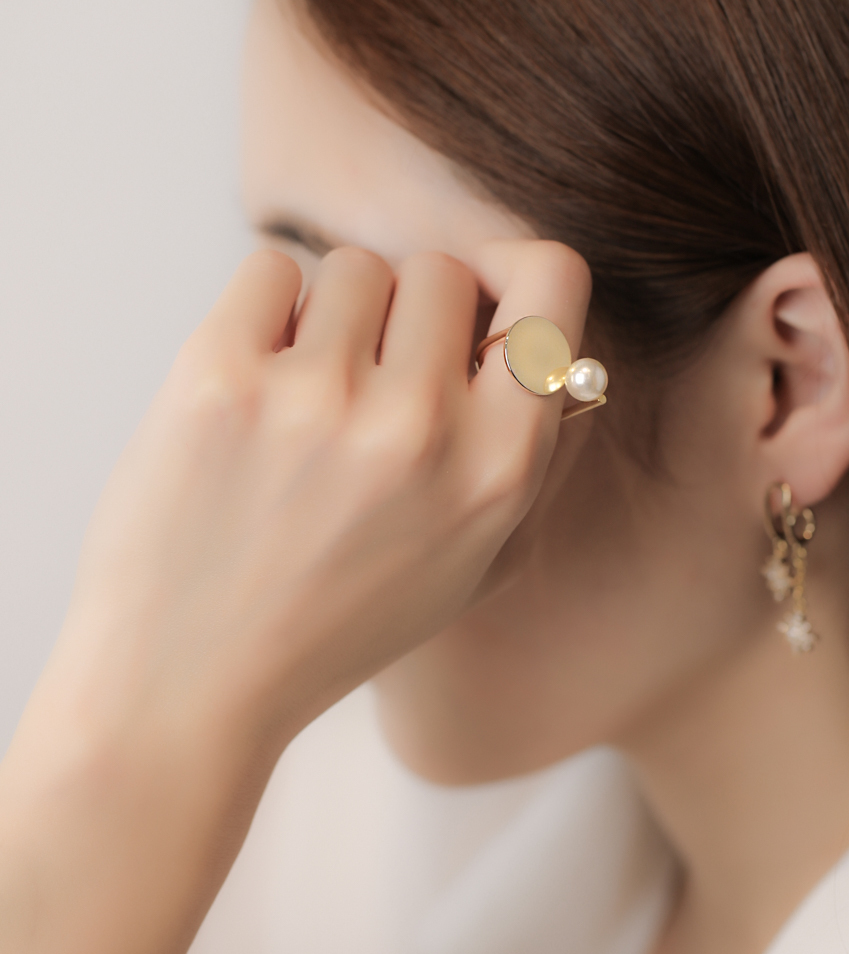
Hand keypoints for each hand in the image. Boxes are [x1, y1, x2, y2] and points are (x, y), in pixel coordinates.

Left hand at [39, 238, 592, 753]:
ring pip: (352, 268)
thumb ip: (527, 456)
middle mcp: (420, 426)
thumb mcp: (471, 562)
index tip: (477, 300)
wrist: (189, 685)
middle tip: (370, 383)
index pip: (553, 282)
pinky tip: (254, 385)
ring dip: (332, 319)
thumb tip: (554, 355)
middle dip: (409, 313)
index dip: (516, 273)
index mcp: (497, 469)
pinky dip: (264, 312)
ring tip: (304, 402)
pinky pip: (269, 268)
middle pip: (439, 269)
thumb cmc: (335, 625)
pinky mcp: (220, 377)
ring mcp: (318, 398)